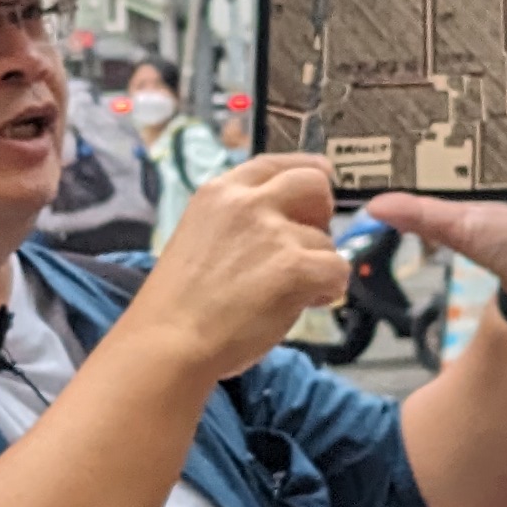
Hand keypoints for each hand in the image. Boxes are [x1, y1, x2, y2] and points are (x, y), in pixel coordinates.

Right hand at [127, 151, 349, 382]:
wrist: (168, 342)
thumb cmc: (176, 306)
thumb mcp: (199, 238)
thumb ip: (237, 224)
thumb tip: (283, 229)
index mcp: (218, 193)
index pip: (274, 164)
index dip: (304, 172)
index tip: (320, 182)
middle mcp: (247, 203)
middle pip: (313, 183)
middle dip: (322, 211)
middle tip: (309, 245)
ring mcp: (272, 233)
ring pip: (326, 239)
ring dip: (317, 265)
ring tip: (289, 293)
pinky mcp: (294, 266)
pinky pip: (338, 270)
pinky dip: (329, 289)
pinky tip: (307, 303)